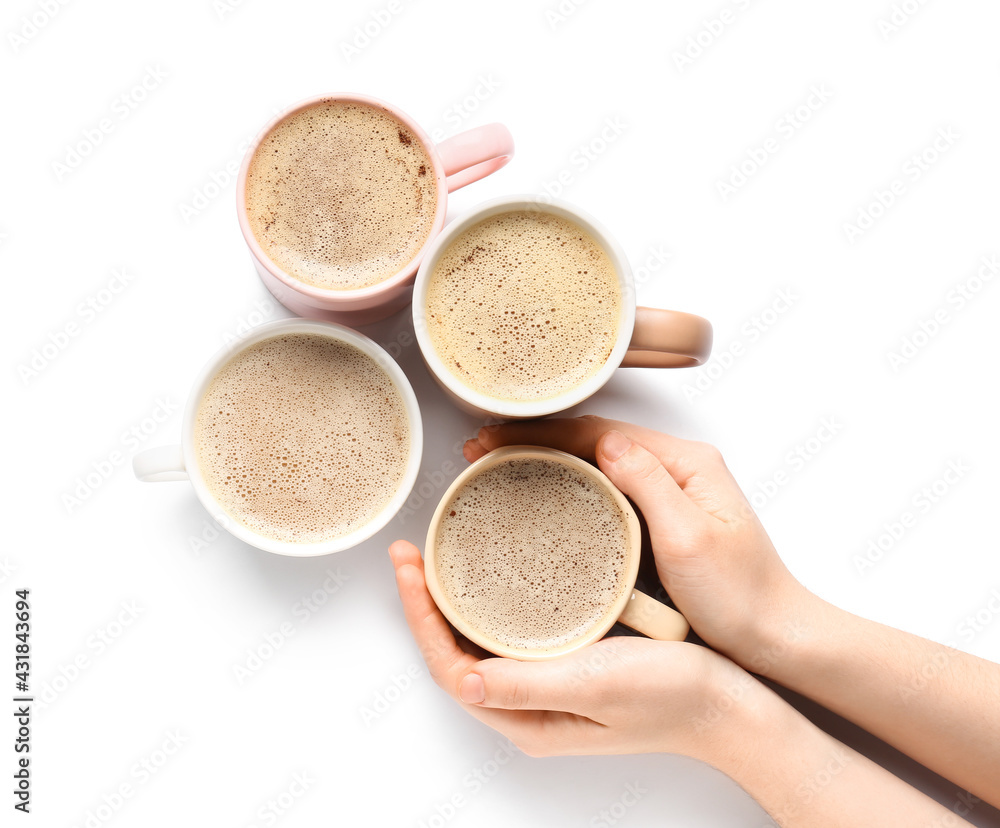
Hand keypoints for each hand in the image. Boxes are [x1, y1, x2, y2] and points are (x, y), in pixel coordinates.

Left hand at [388, 539, 762, 760]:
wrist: (727, 705)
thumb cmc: (671, 697)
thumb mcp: (597, 684)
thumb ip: (529, 684)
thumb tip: (463, 679)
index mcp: (528, 718)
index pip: (449, 667)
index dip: (420, 617)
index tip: (408, 567)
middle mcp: (529, 707)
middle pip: (454, 654)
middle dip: (424, 605)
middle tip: (410, 553)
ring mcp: (546, 687)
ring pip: (478, 642)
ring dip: (450, 603)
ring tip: (434, 558)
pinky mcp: (566, 666)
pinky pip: (510, 635)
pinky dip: (487, 604)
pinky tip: (487, 576)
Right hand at [463, 416, 814, 671]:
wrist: (775, 637)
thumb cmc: (742, 595)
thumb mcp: (692, 537)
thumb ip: (648, 482)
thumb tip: (604, 441)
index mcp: (686, 462)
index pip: (599, 431)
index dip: (541, 431)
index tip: (493, 437)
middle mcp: (676, 468)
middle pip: (592, 439)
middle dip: (534, 439)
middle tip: (481, 450)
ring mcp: (668, 492)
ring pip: (594, 462)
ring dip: (546, 460)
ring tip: (497, 467)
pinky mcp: (660, 519)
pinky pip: (604, 490)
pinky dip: (567, 486)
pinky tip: (540, 498)